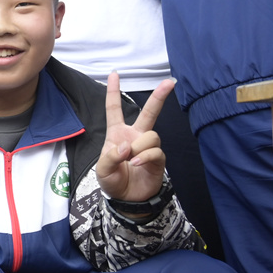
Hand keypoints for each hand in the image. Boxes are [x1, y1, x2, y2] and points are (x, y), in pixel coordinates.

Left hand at [96, 72, 172, 202]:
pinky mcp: (158, 159)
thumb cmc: (113, 180)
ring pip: (151, 135)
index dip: (113, 91)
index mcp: (117, 133)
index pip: (115, 109)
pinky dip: (145, 157)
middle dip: (160, 96)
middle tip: (170, 82)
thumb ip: (110, 156)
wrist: (126, 199)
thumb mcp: (102, 169)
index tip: (114, 73)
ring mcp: (148, 147)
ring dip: (139, 148)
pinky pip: (155, 151)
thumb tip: (126, 146)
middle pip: (149, 112)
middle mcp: (135, 136)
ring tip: (131, 161)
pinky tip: (137, 164)